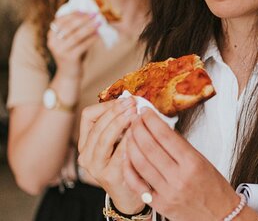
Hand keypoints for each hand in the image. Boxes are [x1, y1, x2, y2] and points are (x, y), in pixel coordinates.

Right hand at [47, 12, 99, 75]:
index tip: (84, 10)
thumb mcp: (70, 40)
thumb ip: (74, 29)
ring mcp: (60, 51)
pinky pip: (83, 45)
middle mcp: (53, 43)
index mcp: (51, 36)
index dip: (72, 14)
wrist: (69, 74)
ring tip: (99, 23)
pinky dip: (92, 39)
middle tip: (95, 14)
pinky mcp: (69, 58)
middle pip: (69, 27)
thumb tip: (89, 14)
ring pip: (76, 36)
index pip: (60, 20)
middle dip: (83, 19)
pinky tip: (99, 35)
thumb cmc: (72, 53)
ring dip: (89, 28)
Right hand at [78, 99, 144, 213]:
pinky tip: (137, 132)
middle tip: (132, 103)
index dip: (107, 105)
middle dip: (116, 111)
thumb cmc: (128, 161)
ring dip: (119, 123)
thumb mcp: (120, 139)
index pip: (88, 115)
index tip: (125, 100)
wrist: (131, 193)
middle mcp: (86, 154)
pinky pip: (117, 154)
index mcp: (87, 141)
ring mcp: (94, 166)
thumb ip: (122, 121)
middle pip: (97, 125)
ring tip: (134, 115)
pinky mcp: (107, 175)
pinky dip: (127, 140)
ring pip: (103, 138)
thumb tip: (133, 99)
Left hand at [123, 109, 242, 220]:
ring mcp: (167, 191)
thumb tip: (161, 130)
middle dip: (139, 128)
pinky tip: (127, 156)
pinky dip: (129, 168)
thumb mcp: (203, 162)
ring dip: (131, 144)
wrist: (220, 216)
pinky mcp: (158, 204)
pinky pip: (137, 183)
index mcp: (193, 163)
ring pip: (140, 163)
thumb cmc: (214, 188)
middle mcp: (179, 177)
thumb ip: (182, 148)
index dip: (152, 120)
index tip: (146, 111)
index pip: (166, 136)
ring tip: (130, 133)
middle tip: (134, 118)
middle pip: (150, 147)